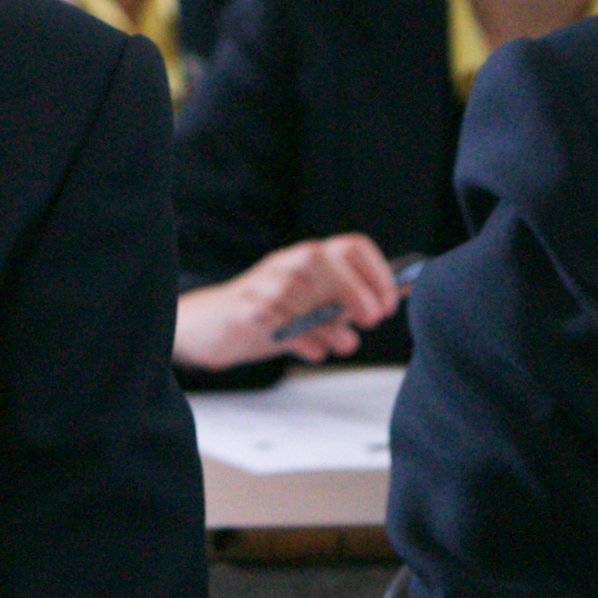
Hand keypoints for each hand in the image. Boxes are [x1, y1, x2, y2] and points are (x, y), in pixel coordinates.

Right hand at [173, 234, 406, 369]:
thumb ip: (342, 306)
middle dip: (354, 290)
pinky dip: (302, 339)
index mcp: (308, 259)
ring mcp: (262, 284)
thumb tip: (387, 304)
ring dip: (329, 322)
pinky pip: (276, 320)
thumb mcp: (309, 308)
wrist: (208, 328)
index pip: (350, 246)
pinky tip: (313, 351)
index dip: (376, 273)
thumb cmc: (267, 317)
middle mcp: (286, 264)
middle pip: (324, 258)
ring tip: (343, 345)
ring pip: (300, 292)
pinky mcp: (244, 310)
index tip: (388, 304)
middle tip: (371, 319)